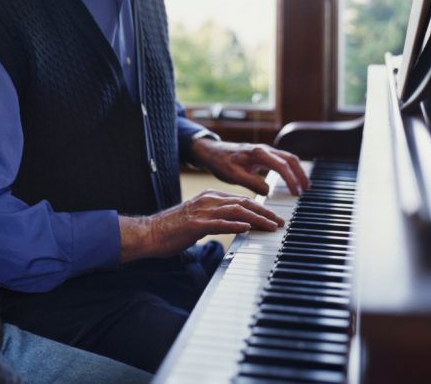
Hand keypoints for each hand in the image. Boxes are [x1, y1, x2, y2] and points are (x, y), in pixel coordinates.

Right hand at [119, 190, 283, 261]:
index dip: (259, 208)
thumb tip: (234, 225)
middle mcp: (208, 200)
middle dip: (265, 212)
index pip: (240, 200)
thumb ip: (216, 219)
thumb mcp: (198, 219)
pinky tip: (248, 227)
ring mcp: (202, 211)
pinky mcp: (196, 224)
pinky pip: (220, 222)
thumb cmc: (172, 229)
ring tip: (272, 226)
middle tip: (280, 221)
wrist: (150, 233)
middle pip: (243, 203)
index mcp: (209, 197)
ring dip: (257, 218)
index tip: (273, 217)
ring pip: (236, 211)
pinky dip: (235, 224)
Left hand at [188, 139, 309, 196]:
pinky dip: (291, 169)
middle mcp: (264, 149)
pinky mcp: (264, 155)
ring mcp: (265, 151)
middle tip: (306, 190)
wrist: (213, 152)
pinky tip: (293, 179)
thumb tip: (268, 191)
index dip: (291, 180)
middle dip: (300, 174)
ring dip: (298, 171)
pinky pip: (282, 160)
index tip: (296, 193)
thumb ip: (251, 182)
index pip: (281, 165)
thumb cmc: (221, 162)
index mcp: (258, 153)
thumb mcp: (233, 175)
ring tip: (304, 186)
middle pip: (290, 159)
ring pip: (288, 158)